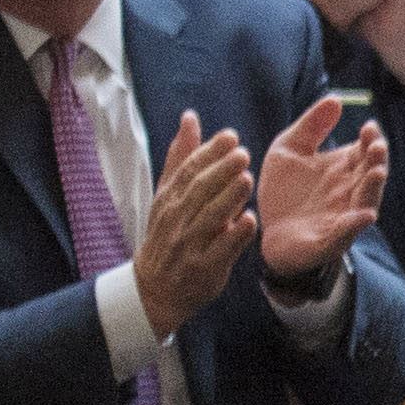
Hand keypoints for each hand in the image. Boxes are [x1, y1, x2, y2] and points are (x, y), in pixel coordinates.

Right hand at [132, 110, 259, 339]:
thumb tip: (191, 117)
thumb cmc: (168, 232)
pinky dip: (234, 236)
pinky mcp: (205, 268)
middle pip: (198, 192)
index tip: (230, 136)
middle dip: (220, 172)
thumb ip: (183, 157)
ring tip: (247, 179)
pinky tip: (249, 221)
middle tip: (243, 153)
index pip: (188, 172)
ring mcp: (190, 246)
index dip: (208, 153)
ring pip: (209, 219)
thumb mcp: (168, 194)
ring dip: (229, 198)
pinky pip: (221, 251)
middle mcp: (177, 221)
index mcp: (169, 200)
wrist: (155, 287)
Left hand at [252, 95, 386, 282]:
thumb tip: (336, 98)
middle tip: (376, 147)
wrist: (265, 233)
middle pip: (373, 173)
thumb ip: (311, 126)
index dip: (372, 139)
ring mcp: (343, 216)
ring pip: (366, 201)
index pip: (366, 150)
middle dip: (378, 160)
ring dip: (373, 188)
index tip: (368, 127)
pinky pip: (346, 233)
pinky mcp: (329, 240)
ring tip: (376, 173)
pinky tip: (362, 216)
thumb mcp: (288, 151)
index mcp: (344, 168)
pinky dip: (355, 225)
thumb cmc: (284, 192)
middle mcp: (350, 191)